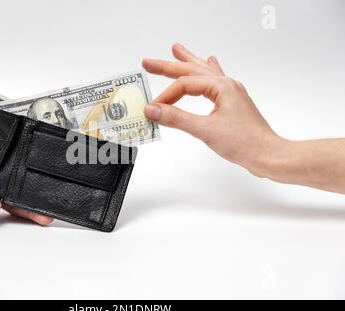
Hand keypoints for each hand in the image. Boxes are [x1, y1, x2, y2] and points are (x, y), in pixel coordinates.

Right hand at [142, 43, 283, 173]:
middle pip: (192, 70)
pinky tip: (210, 62)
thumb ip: (176, 118)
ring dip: (188, 62)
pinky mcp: (232, 103)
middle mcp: (227, 85)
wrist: (268, 155)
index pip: (184, 85)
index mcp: (221, 86)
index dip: (166, 96)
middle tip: (148, 63)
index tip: (153, 108)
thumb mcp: (205, 129)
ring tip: (176, 50)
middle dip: (169, 65)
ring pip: (204, 72)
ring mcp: (231, 93)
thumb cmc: (244, 142)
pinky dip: (206, 72)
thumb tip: (153, 109)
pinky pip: (215, 81)